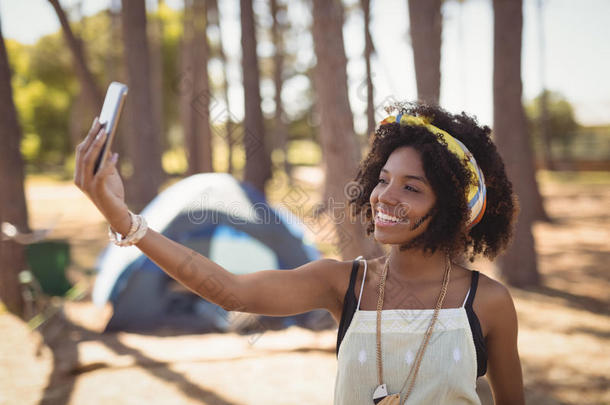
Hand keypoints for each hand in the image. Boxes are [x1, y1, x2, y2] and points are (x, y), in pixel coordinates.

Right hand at [74, 117, 129, 233]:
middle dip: (92, 136)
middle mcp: (80, 179)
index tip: (97, 122)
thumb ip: (105, 160)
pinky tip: (115, 155)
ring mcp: (87, 186)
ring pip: (89, 161)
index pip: (81, 151)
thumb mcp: (109, 173)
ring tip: (106, 133)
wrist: (117, 214)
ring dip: (97, 145)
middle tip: (101, 122)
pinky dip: (108, 164)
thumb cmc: (113, 193)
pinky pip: (101, 174)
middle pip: (83, 153)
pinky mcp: (98, 191)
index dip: (88, 135)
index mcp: (80, 174)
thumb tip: (107, 141)